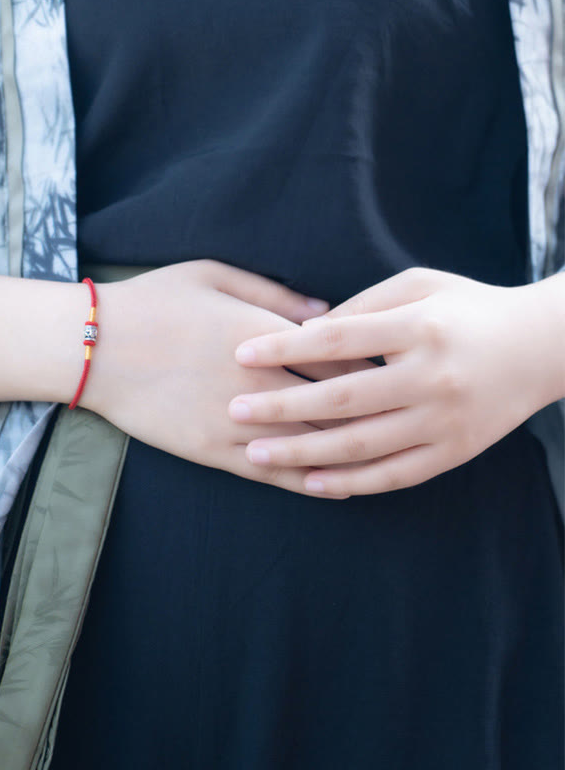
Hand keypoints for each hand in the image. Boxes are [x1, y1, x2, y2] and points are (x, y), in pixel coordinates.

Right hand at [81, 260, 367, 496]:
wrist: (93, 347)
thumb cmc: (153, 300)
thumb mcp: (213, 274)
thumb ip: (273, 292)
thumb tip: (325, 309)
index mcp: (263, 334)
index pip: (338, 358)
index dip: (371, 370)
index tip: (393, 373)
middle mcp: (259, 383)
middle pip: (335, 405)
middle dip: (373, 413)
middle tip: (403, 417)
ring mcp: (236, 422)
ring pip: (312, 446)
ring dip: (353, 454)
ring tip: (390, 459)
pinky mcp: (213, 452)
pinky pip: (274, 474)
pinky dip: (313, 483)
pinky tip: (341, 487)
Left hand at [228, 267, 564, 496]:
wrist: (542, 347)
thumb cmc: (467, 309)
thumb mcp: (420, 286)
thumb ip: (364, 306)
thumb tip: (306, 333)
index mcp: (419, 328)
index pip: (339, 340)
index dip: (286, 348)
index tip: (242, 355)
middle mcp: (432, 377)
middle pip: (343, 399)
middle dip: (282, 407)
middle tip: (235, 412)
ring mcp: (445, 420)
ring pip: (363, 445)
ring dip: (303, 453)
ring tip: (256, 454)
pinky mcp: (455, 451)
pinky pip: (396, 475)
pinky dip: (352, 483)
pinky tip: (311, 483)